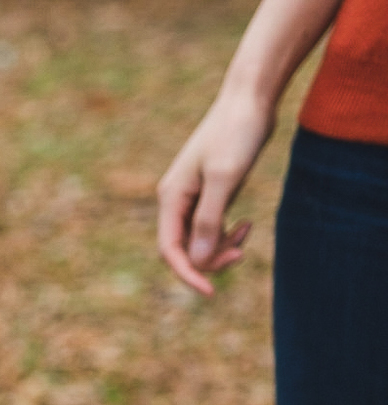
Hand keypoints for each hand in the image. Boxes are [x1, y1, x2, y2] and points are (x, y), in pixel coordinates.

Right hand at [158, 86, 270, 295]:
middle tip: (242, 254)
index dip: (187, 273)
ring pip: (200, 239)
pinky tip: (247, 223)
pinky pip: (212, 226)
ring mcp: (194, 196)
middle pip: (184, 249)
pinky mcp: (211, 191)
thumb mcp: (224, 179)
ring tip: (248, 231)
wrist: (250, 98)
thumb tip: (196, 260)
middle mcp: (176, 200)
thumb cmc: (236, 134)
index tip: (211, 291)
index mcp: (171, 198)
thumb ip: (208, 220)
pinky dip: (228, 232)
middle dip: (210, 259)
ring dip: (222, 246)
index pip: (169, 250)